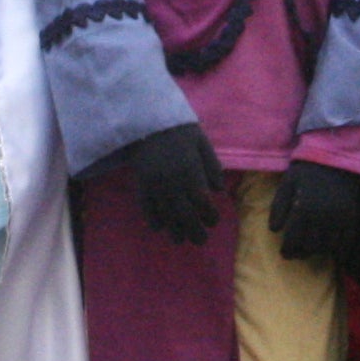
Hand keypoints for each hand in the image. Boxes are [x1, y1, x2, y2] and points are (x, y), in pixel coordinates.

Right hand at [120, 122, 226, 242]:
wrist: (146, 119)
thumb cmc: (179, 129)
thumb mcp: (201, 142)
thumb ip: (212, 166)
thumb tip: (219, 191)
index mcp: (190, 170)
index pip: (202, 201)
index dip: (209, 215)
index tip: (213, 220)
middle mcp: (172, 181)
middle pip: (184, 213)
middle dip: (194, 230)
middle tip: (201, 241)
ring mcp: (154, 184)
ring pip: (166, 214)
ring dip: (174, 230)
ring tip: (181, 240)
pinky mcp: (140, 184)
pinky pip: (146, 207)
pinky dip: (153, 219)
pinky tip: (160, 227)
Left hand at [273, 158, 359, 260]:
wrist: (334, 158)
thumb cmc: (306, 172)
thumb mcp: (287, 185)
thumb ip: (278, 208)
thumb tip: (274, 230)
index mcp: (303, 209)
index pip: (293, 240)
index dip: (287, 251)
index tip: (285, 254)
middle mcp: (321, 217)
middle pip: (310, 247)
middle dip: (301, 253)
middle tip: (297, 253)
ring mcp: (338, 218)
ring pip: (327, 247)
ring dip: (318, 252)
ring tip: (312, 250)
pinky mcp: (351, 217)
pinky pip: (346, 241)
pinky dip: (340, 251)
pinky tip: (334, 255)